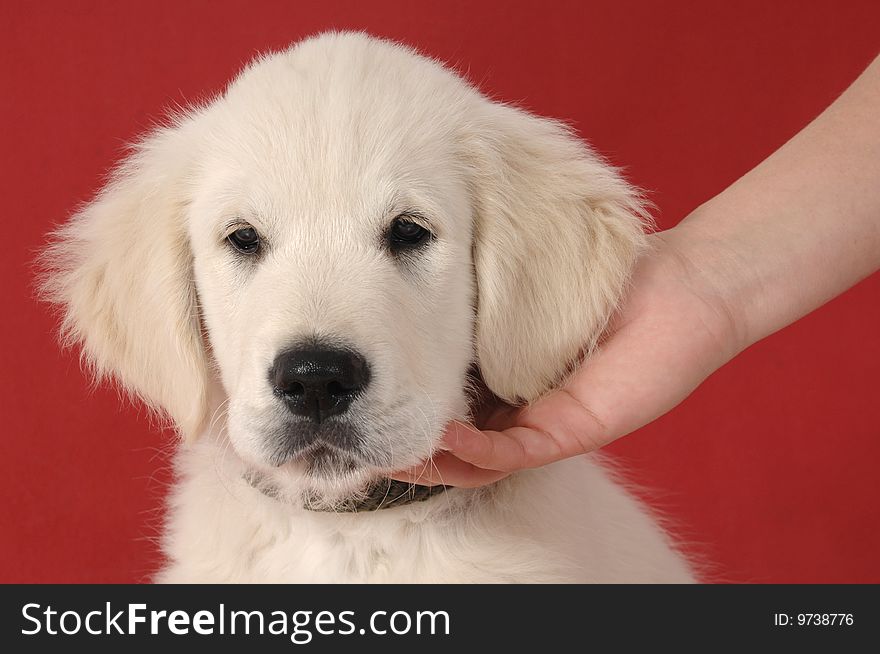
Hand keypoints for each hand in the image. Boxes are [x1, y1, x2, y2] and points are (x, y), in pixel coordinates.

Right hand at [392, 225, 744, 486]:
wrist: (682, 284)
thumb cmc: (603, 277)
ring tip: (389, 449)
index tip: (363, 393)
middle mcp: (519, 407)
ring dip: (432, 460)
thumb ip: (478, 290)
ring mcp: (546, 424)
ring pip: (478, 461)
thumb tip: (418, 263)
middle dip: (405, 443)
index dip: (402, 403)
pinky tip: (444, 436)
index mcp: (504, 376)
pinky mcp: (575, 431)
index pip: (444, 402)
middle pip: (453, 442)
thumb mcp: (523, 280)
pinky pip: (517, 454)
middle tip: (359, 434)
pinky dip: (477, 451)